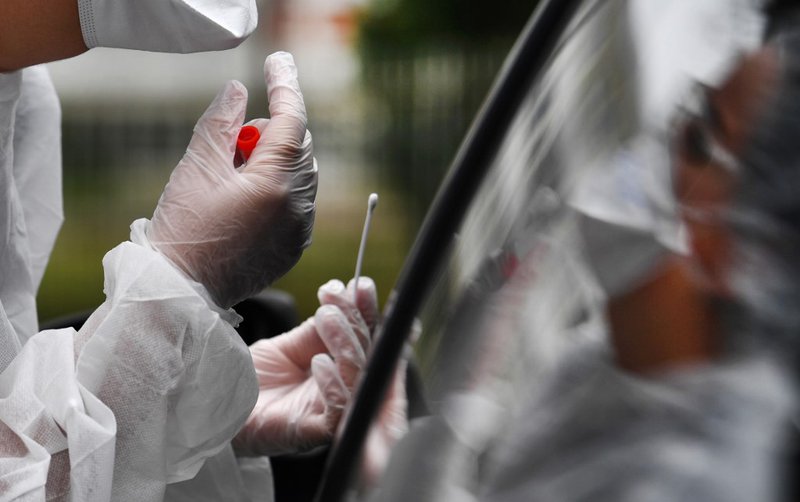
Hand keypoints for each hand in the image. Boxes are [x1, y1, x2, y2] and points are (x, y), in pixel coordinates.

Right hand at [149, 52, 316, 307]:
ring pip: (302, 175)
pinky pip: (299, 204)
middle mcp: (298, 207)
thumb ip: (221, 123)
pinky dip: (280, 190)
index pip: (292, 120)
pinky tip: (245, 202)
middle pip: (300, 148)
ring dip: (276, 162)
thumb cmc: (184, 230)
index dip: (285, 86)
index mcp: (276, 184)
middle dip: (273, 133)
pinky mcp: (294, 246)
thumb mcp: (195, 168)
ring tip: (234, 178)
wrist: (182, 292)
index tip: (279, 63)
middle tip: (235, 146)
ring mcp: (300, 229)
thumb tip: (238, 92)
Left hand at [233, 278, 378, 455]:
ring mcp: (328, 412)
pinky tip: (318, 362)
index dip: (367, 313)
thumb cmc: (251, 384)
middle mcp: (340, 391)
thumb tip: (343, 296)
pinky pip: (339, 409)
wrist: (219, 411)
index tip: (360, 285)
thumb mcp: (286, 347)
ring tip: (325, 317)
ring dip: (346, 342)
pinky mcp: (312, 431)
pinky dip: (335, 383)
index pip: (367, 340)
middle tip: (333, 296)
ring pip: (359, 378)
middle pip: (370, 356)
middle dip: (356, 320)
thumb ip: (315, 331)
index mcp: (338, 371)